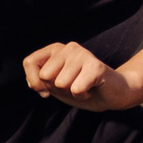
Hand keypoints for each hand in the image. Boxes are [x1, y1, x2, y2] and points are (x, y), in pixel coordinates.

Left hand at [23, 42, 137, 110]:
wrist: (112, 94)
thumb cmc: (82, 88)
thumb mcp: (54, 86)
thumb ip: (39, 81)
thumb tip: (36, 83)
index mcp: (55, 49)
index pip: (29, 62)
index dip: (35, 82)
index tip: (49, 88)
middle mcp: (68, 47)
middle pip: (45, 76)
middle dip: (56, 88)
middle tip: (72, 85)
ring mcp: (83, 54)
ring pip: (61, 83)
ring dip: (71, 92)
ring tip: (83, 86)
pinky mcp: (96, 66)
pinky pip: (76, 89)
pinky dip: (82, 95)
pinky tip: (91, 88)